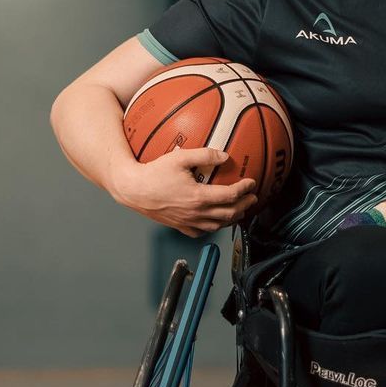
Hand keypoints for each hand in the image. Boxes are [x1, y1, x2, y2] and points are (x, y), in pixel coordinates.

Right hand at [114, 146, 257, 237]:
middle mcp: (196, 213)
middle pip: (229, 214)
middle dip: (245, 206)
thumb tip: (224, 156)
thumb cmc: (153, 173)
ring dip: (232, 218)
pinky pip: (201, 231)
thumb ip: (204, 155)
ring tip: (240, 211)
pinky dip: (213, 227)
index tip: (251, 183)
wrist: (132, 190)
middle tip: (252, 198)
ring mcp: (188, 222)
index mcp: (198, 197)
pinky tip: (216, 221)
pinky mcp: (179, 227)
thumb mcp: (179, 157)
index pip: (230, 196)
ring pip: (218, 225)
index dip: (245, 190)